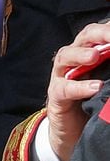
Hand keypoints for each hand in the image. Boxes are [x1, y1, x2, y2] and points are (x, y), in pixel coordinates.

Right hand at [47, 22, 109, 160]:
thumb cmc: (94, 102)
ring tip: (95, 56)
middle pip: (83, 38)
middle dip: (99, 34)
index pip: (99, 33)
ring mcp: (61, 76)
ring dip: (81, 55)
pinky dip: (79, 87)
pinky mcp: (56, 95)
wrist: (74, 131)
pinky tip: (95, 87)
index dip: (108, 29)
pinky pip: (64, 88)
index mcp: (89, 52)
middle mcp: (74, 59)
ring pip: (66, 56)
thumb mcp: (107, 83)